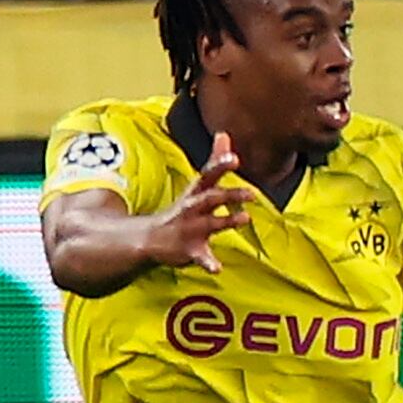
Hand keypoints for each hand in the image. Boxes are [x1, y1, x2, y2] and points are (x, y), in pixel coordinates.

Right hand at [142, 132, 252, 271]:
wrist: (151, 239)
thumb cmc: (184, 210)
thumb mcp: (198, 185)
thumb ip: (214, 161)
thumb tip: (225, 133)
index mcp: (198, 192)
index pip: (209, 175)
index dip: (220, 166)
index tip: (233, 157)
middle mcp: (194, 209)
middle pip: (212, 198)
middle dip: (230, 195)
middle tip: (251, 193)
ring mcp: (192, 229)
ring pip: (211, 225)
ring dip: (227, 222)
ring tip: (245, 219)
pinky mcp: (191, 250)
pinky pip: (201, 258)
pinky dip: (209, 263)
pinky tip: (217, 269)